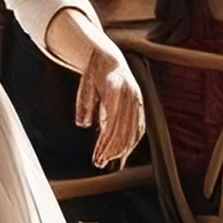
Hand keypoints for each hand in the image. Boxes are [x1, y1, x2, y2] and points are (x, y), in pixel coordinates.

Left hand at [75, 38, 144, 169]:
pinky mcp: (140, 107)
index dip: (106, 141)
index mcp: (115, 87)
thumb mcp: (85, 84)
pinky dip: (131, 142)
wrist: (110, 59)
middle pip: (123, 129)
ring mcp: (137, 101)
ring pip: (133, 131)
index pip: (112, 120)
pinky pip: (138, 128)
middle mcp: (130, 94)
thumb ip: (84, 102)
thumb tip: (83, 124)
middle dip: (111, 149)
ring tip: (106, 160)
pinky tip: (121, 153)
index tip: (96, 155)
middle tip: (98, 163)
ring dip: (120, 149)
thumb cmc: (93, 73)